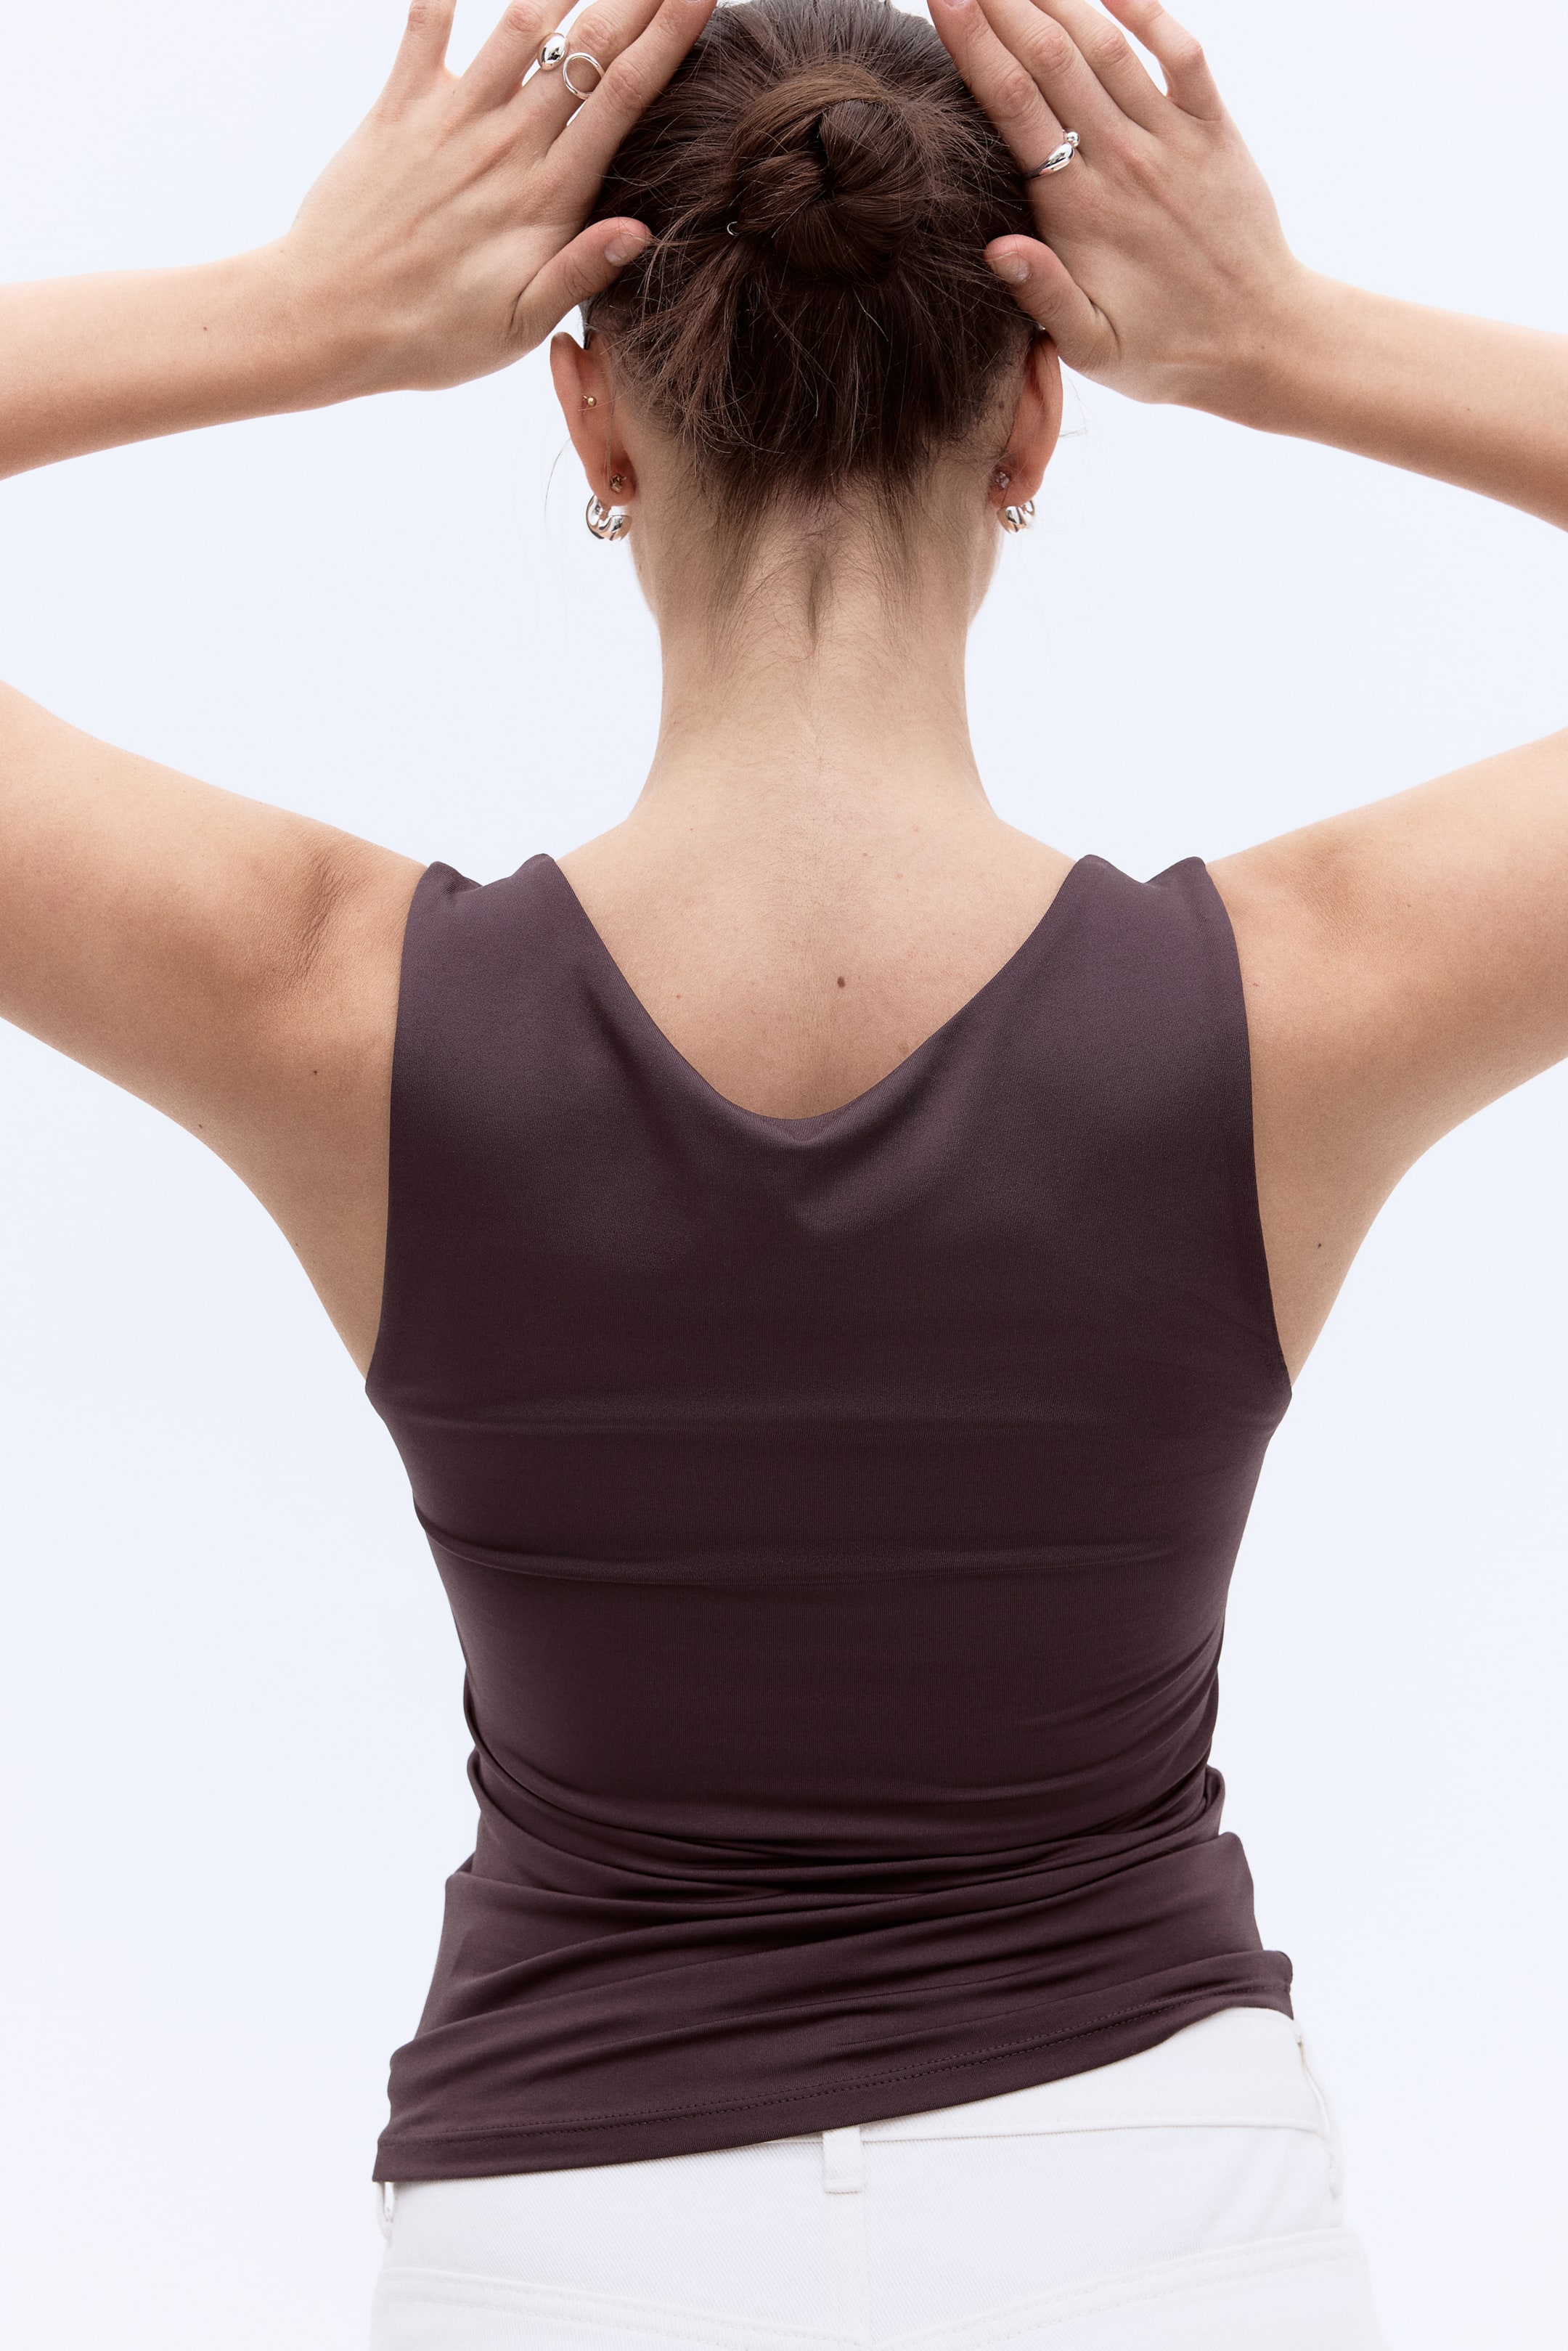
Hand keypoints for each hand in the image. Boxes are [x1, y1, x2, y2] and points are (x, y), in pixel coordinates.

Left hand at [276, 0, 712, 397]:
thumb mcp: (518, 327)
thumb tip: (641, 230)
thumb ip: (580, 273)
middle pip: (586, 49)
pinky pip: (425, 27)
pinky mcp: (398, 108)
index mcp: (547, 197)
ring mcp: (450, 119)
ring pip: (519, 26)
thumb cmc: (429, 336)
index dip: (668, 39)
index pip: (623, 100)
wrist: (326, 318)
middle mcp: (505, 144)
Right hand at [929, 0, 1307, 408]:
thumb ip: (1042, 294)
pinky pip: (1181, 53)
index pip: (1014, 107)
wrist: (1261, 340)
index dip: (975, 46)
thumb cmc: (1165, 351)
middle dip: (1004, 4)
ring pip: (1107, 46)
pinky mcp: (1214, 130)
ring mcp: (1172, 140)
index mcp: (1078, 212)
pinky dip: (1146, 10)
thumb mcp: (1090, 348)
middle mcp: (1124, 163)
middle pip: (1052, 60)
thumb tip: (996, 246)